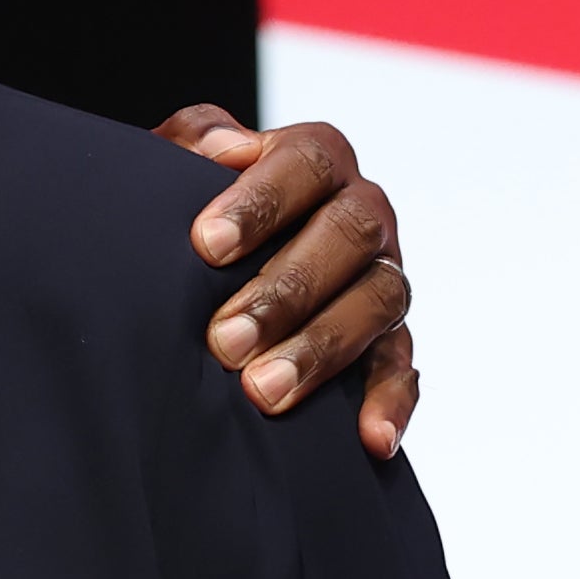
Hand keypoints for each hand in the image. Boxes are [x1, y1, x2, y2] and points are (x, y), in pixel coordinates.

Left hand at [159, 106, 417, 457]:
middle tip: (224, 340)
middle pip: (349, 236)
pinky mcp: (392, 336)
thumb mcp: (176, 166)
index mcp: (317, 159)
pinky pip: (403, 366)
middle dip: (285, 291)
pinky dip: (391, 401)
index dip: (262, 202)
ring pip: (378, 301)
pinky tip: (370, 438)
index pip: (307, 164)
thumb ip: (193, 140)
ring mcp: (384, 274)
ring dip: (322, 348)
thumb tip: (224, 148)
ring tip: (262, 391)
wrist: (207, 260)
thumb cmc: (191, 210)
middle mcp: (363, 211)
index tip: (206, 245)